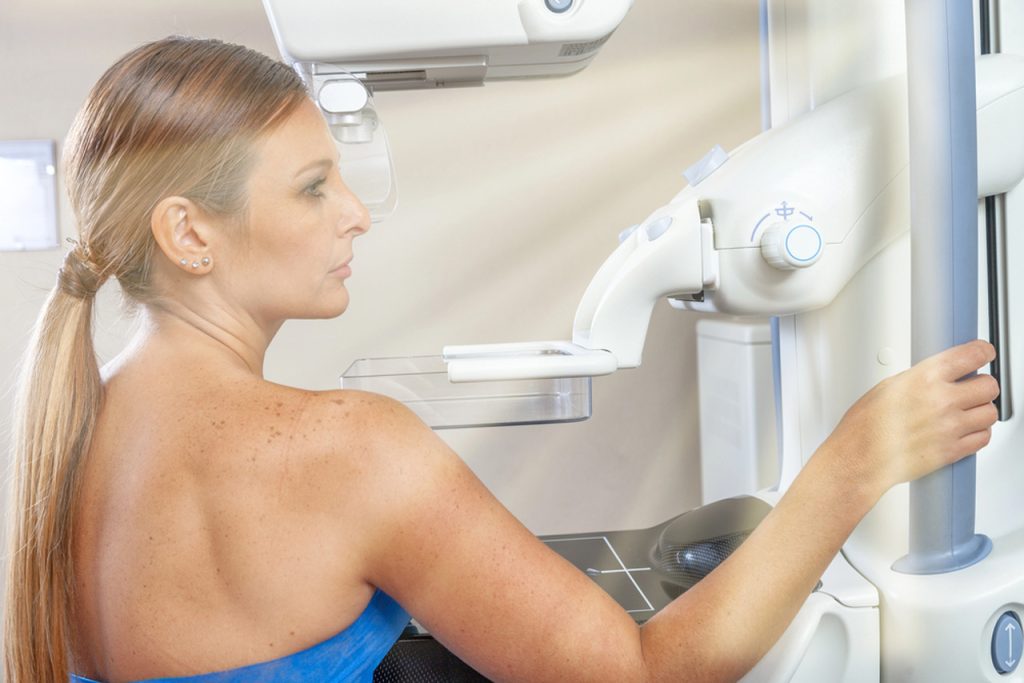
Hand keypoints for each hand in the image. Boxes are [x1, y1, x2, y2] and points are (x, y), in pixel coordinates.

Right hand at [825, 339, 998, 498]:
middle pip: (989, 386)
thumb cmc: (864, 426)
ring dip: (981, 410)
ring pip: (990, 413)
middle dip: (982, 385)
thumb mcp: (889, 386)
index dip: (983, 352)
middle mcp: (941, 400)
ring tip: (966, 412)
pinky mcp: (953, 451)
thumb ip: (921, 378)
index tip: (984, 354)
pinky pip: (983, 437)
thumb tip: (940, 375)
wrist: (859, 459)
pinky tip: (964, 430)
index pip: (972, 355)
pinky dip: (978, 433)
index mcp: (924, 378)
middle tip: (972, 388)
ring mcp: (950, 427)